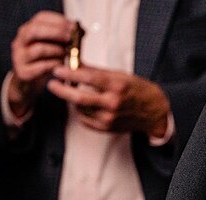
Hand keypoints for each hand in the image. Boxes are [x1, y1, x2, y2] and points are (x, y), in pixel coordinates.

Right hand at [7, 11, 75, 119]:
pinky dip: (55, 64)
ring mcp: (19, 57)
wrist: (30, 82)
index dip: (59, 21)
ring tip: (67, 53)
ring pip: (39, 49)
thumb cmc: (44, 59)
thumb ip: (64, 36)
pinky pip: (42, 66)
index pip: (41, 18)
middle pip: (35, 31)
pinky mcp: (23, 73)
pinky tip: (61, 64)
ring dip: (57, 50)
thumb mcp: (53, 44)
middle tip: (71, 37)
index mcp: (27, 29)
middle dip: (56, 32)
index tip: (73, 26)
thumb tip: (81, 31)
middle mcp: (19, 42)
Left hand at [49, 64, 170, 137]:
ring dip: (71, 99)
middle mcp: (112, 103)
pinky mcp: (104, 128)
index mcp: (118, 86)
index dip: (70, 73)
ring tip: (69, 90)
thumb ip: (97, 72)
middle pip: (78, 98)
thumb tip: (76, 64)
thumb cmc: (136, 90)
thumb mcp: (120, 76)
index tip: (58, 70)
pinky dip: (79, 110)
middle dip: (61, 90)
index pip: (89, 78)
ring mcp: (108, 118)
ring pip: (79, 108)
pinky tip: (81, 103)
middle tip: (52, 84)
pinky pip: (83, 119)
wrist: (153, 112)